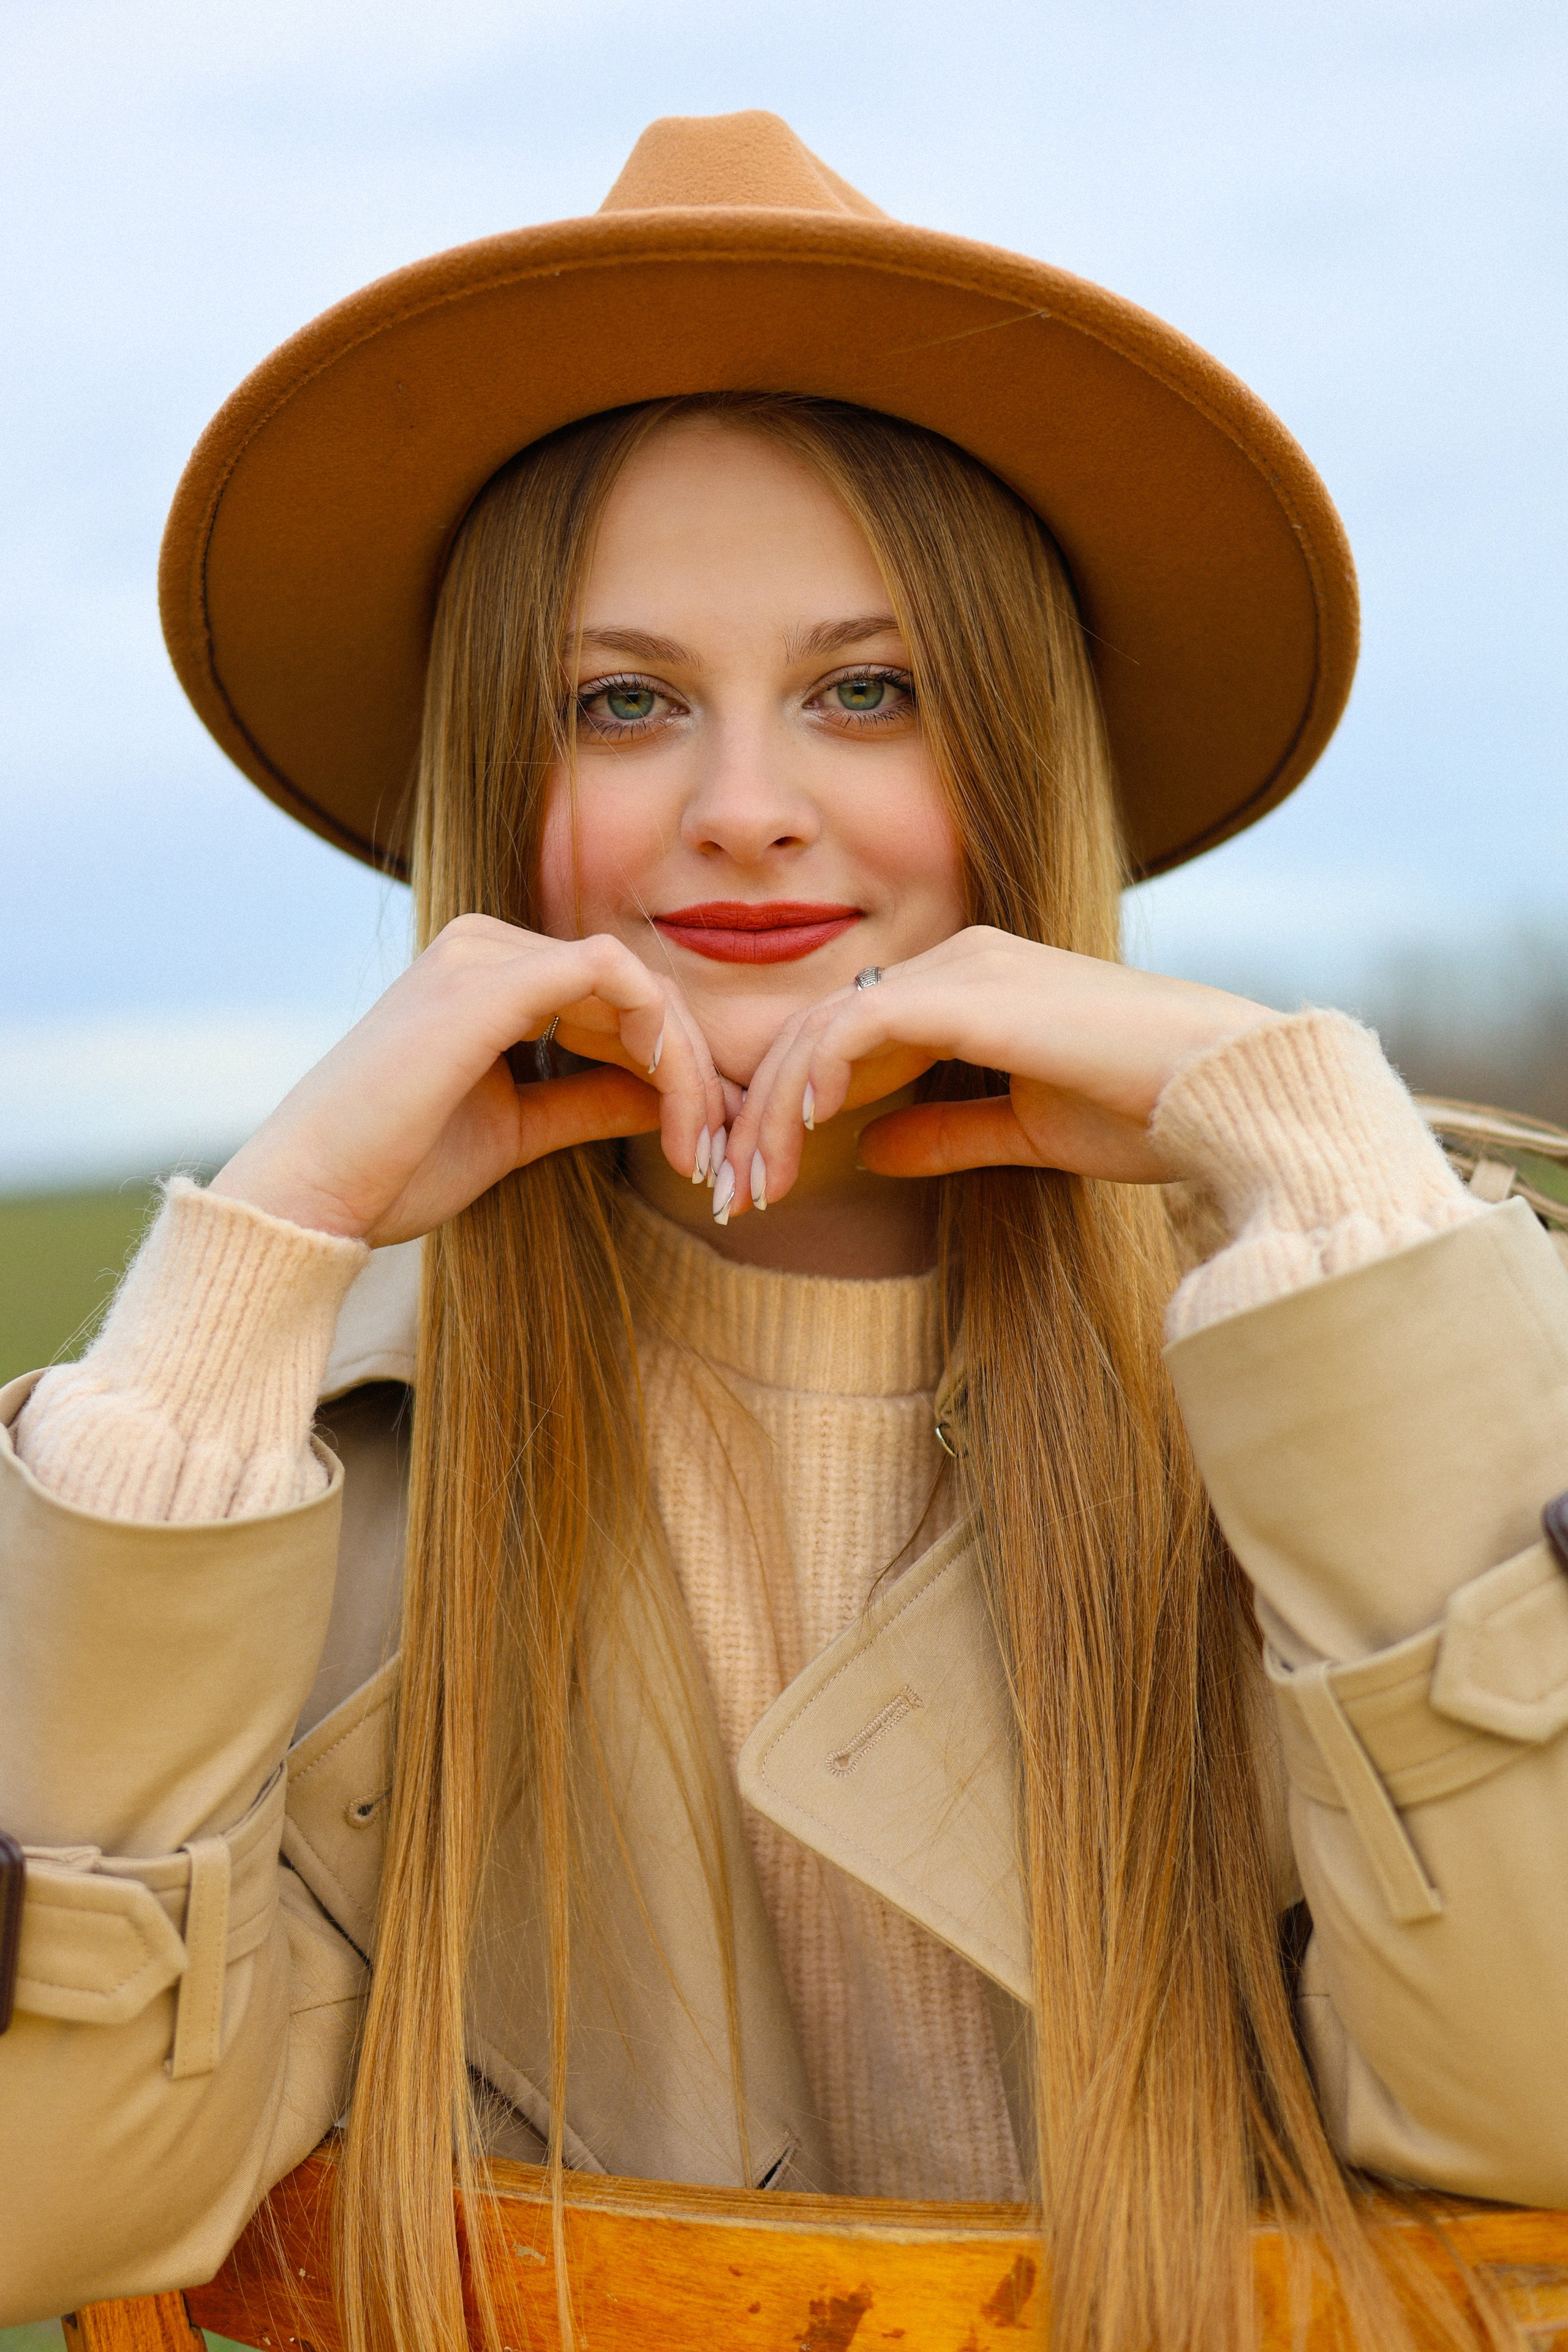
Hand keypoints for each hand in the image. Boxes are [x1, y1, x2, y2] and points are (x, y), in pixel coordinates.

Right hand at [208, 914, 730, 1244]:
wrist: (313, 1196)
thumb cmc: (396, 1168)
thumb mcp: (517, 1129)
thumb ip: (588, 1101)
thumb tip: (665, 1100)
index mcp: (488, 972)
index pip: (618, 999)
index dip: (678, 1068)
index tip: (704, 1145)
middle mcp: (486, 944)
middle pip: (637, 988)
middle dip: (694, 1071)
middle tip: (719, 1154)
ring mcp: (484, 953)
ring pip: (638, 983)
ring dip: (687, 1068)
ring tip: (700, 1149)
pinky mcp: (489, 979)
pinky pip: (615, 976)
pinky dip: (660, 1041)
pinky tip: (673, 1105)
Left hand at [718, 927, 1272, 1214]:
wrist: (1229, 1093)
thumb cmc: (1149, 1112)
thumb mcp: (1031, 1131)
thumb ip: (950, 1133)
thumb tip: (875, 1151)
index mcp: (971, 986)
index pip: (844, 1037)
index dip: (785, 1108)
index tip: (757, 1186)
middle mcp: (959, 960)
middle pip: (817, 1031)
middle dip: (759, 1116)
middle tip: (728, 1194)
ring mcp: (966, 967)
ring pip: (824, 1029)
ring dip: (773, 1111)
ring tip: (750, 1183)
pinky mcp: (974, 992)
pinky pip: (861, 1024)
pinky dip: (818, 1075)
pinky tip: (801, 1131)